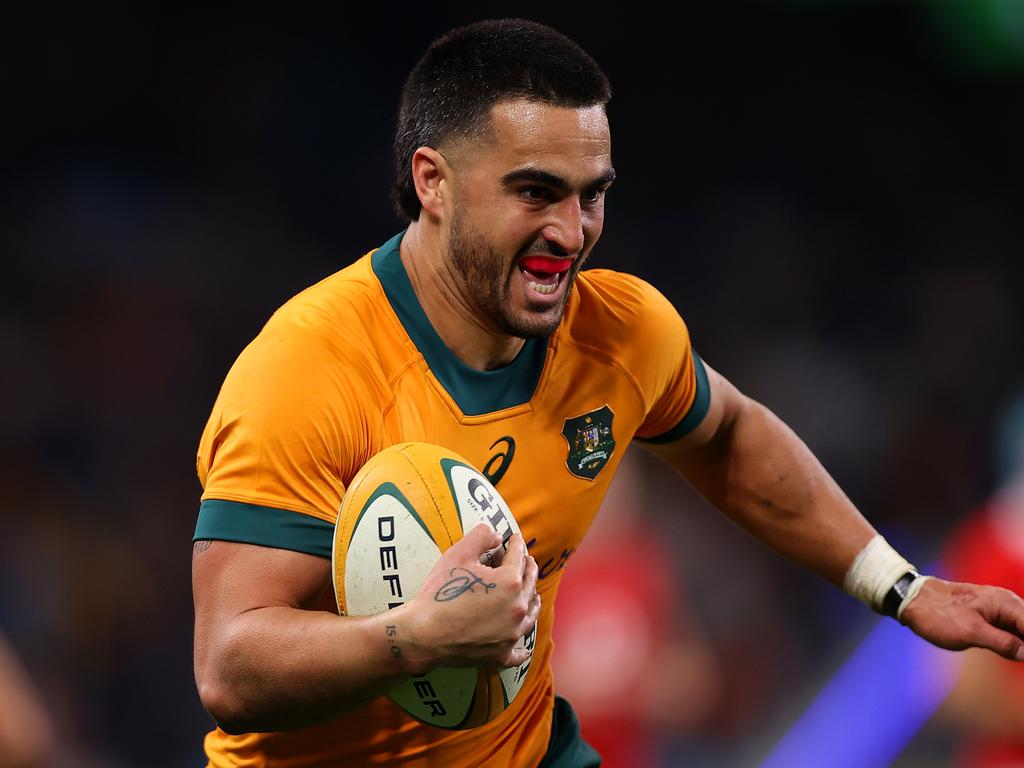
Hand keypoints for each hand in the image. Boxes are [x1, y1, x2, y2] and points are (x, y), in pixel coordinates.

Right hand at [404, 524, 539, 671]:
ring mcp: (511, 634)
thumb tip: (497, 536)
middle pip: (530, 584)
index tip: (515, 539)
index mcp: (510, 582)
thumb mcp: (458, 554)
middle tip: (528, 562)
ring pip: (530, 616)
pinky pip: (518, 653)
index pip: (518, 557)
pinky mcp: (500, 655)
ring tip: (534, 596)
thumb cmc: (440, 593)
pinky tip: (524, 648)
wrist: (424, 634)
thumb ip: (481, 536)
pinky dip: (522, 649)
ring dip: (533, 602)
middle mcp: (516, 608)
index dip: (516, 545)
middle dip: (529, 569)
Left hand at [901, 577, 1023, 660]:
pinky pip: (1009, 628)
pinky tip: (1013, 654)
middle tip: (1020, 659)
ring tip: (1017, 658)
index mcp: (1006, 603)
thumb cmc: (939, 614)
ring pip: (1021, 628)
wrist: (912, 599)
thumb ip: (1004, 643)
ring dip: (1021, 643)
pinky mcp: (986, 614)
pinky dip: (1015, 641)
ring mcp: (996, 607)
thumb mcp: (972, 632)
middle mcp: (1006, 602)